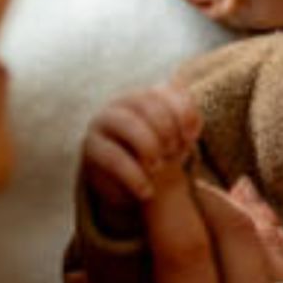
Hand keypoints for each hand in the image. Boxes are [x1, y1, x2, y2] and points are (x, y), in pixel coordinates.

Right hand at [67, 166, 282, 282]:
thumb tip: (82, 282)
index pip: (184, 253)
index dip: (165, 196)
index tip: (147, 160)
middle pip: (235, 233)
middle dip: (201, 191)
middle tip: (173, 170)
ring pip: (272, 248)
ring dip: (240, 210)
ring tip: (212, 184)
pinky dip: (273, 242)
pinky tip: (256, 223)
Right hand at [80, 83, 201, 223]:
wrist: (130, 185)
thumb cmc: (159, 156)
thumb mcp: (178, 141)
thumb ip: (187, 126)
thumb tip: (190, 126)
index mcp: (148, 96)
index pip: (167, 91)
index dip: (183, 112)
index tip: (190, 137)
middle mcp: (123, 103)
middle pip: (146, 103)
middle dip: (165, 128)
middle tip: (173, 152)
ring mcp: (104, 122)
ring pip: (127, 123)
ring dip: (148, 145)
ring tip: (158, 168)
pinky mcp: (92, 147)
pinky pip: (112, 156)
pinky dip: (133, 175)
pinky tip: (147, 192)